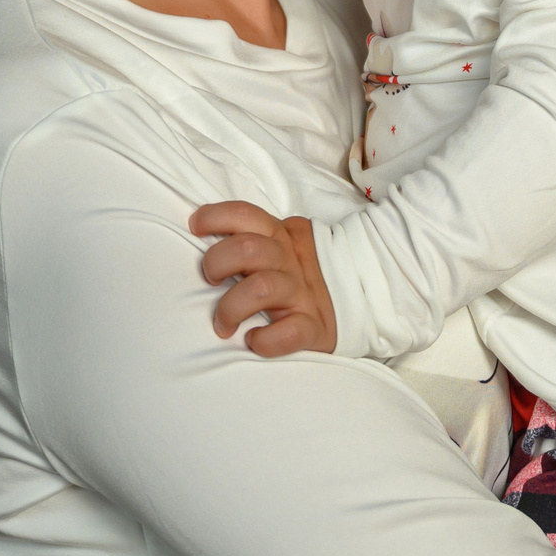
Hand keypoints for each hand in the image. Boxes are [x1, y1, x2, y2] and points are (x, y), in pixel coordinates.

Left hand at [191, 201, 338, 355]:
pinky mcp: (315, 327)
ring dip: (231, 308)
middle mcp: (290, 261)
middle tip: (210, 281)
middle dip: (216, 263)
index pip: (245, 214)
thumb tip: (203, 231)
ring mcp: (303, 294)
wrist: (360, 299)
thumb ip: (253, 237)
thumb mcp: (282, 245)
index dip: (215, 216)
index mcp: (280, 237)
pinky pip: (289, 333)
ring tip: (223, 325)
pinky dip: (266, 340)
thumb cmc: (301, 274)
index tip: (196, 227)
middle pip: (248, 248)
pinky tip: (255, 340)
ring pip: (261, 288)